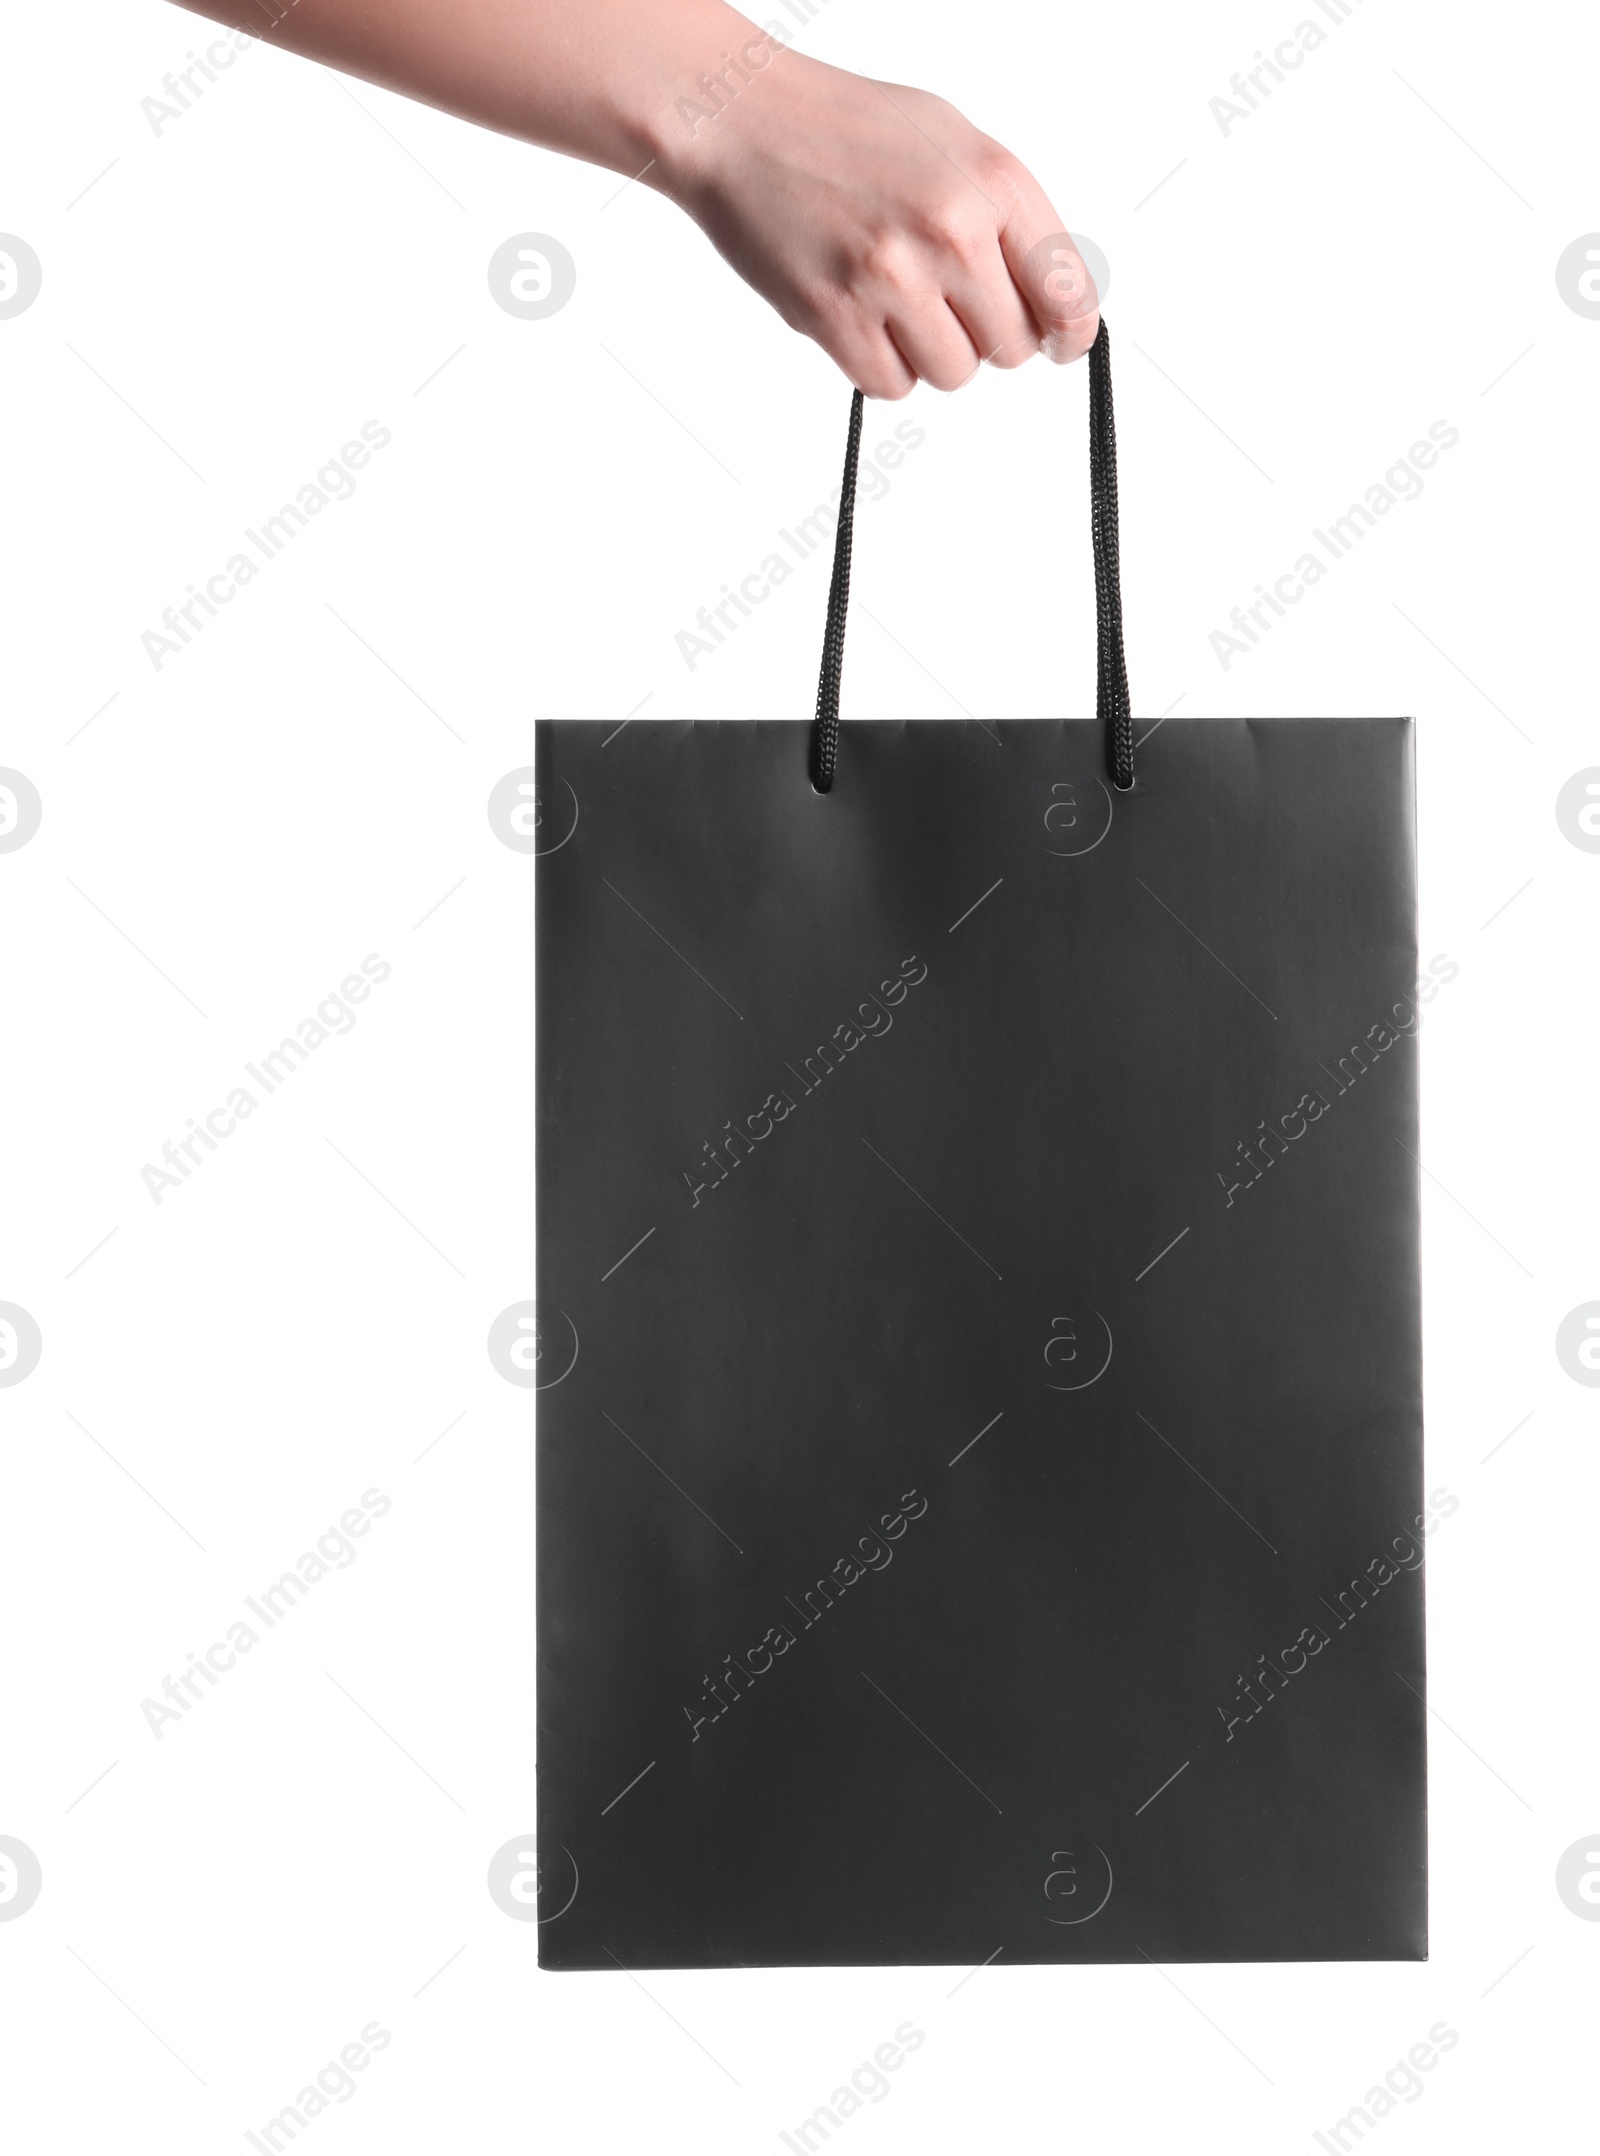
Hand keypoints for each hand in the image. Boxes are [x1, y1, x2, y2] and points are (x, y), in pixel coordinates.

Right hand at [660, 46, 1099, 397]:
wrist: (745, 123)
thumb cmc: (846, 130)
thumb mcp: (955, 144)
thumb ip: (1007, 219)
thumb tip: (1051, 299)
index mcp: (992, 182)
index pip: (1067, 293)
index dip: (1069, 334)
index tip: (1060, 345)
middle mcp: (949, 230)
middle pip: (1011, 348)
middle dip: (988, 337)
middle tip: (949, 304)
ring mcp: (891, 277)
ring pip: (953, 374)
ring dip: (932, 354)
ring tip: (897, 302)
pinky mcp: (836, 317)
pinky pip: (891, 386)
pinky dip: (883, 366)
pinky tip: (863, 318)